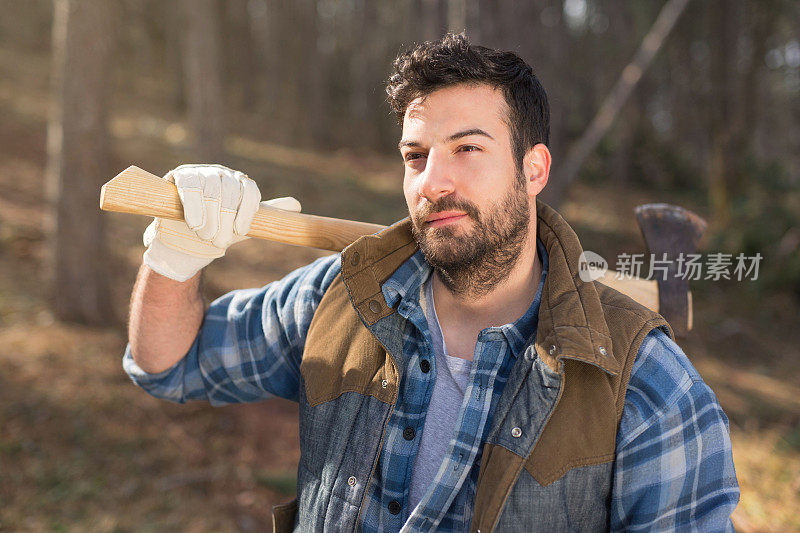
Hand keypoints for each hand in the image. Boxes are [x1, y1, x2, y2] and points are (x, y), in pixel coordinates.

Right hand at [142, 164, 300, 281]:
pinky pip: (191, 188)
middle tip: (219, 241)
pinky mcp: (182, 175)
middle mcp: (225, 174)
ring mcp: (203, 172)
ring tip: (206, 236)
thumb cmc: (220, 226)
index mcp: (242, 183)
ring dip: (209, 219)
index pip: (251, 192)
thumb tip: (297, 205)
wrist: (188, 233)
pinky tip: (195, 224)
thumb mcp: (244, 221)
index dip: (247, 212)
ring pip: (212, 192)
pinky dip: (194, 208)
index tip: (241, 231)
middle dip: (225, 221)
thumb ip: (268, 212)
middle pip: (231, 194)